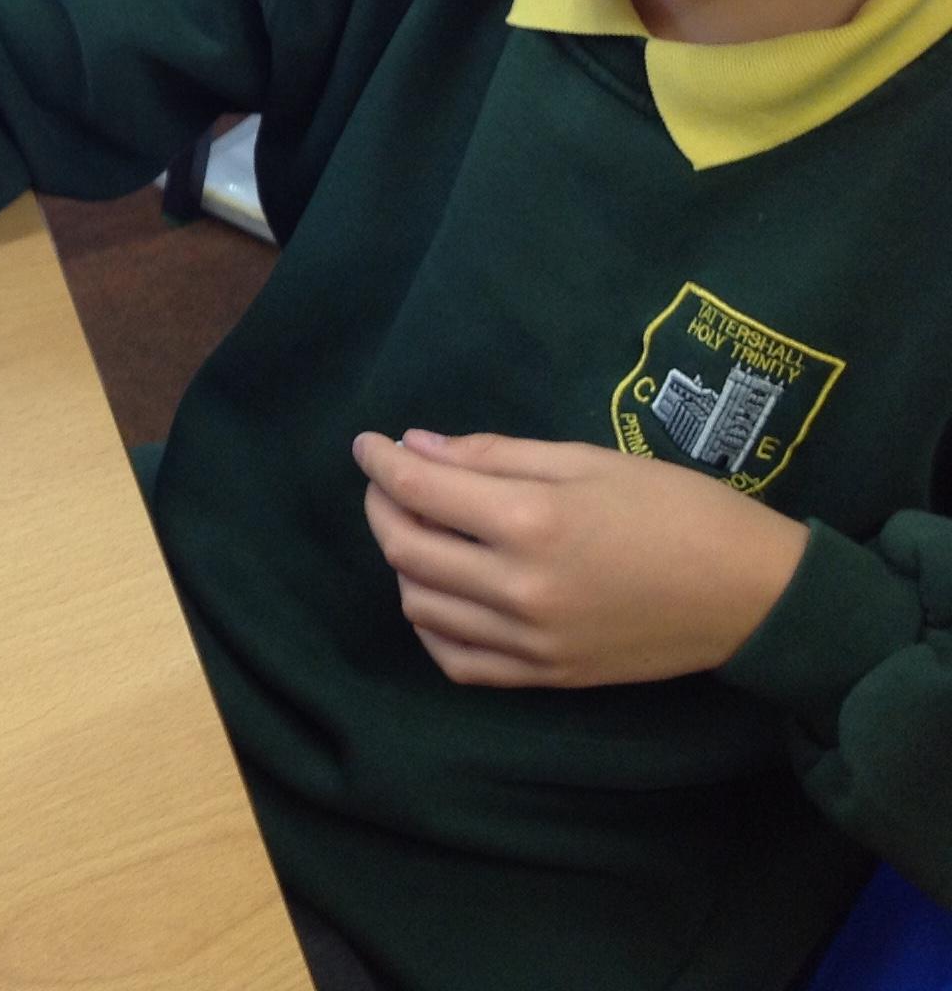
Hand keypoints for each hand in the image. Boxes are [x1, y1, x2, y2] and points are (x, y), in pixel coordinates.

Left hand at [353, 429, 810, 688]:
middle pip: (407, 550)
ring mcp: (531, 642)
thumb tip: (416, 448)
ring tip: (420, 531)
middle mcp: (519, 588)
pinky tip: (439, 594)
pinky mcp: (547, 677)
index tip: (367, 444)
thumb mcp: (586, 460)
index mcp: (531, 521)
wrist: (754, 596)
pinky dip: (431, 625)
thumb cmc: (678, 509)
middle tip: (388, 481)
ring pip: (421, 606)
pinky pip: (458, 661)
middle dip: (382, 506)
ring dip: (403, 563)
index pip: (419, 490)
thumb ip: (493, 455)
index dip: (379, 462)